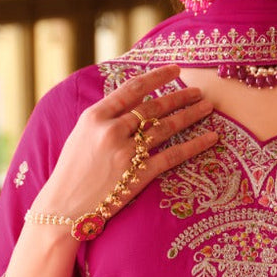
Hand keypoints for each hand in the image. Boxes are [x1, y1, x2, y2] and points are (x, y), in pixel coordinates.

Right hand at [30, 65, 216, 227]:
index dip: (157, 76)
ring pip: (167, 126)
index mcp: (95, 116)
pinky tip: (211, 138)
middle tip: (198, 91)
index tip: (175, 70)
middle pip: (154, 106)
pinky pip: (173, 155)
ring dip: (190, 114)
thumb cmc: (72, 171)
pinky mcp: (139, 174)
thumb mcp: (80, 134)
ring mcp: (126, 153)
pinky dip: (195, 145)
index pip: (132, 88)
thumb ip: (104, 116)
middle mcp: (111, 130)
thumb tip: (130, 98)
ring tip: (207, 107)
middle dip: (180, 96)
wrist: (65, 207)